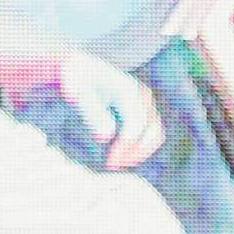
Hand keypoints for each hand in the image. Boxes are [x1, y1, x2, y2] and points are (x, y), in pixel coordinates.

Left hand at [58, 53, 164, 168]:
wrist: (82, 68)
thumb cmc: (78, 81)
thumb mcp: (79, 95)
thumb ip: (93, 114)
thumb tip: (105, 136)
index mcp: (127, 89)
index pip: (136, 124)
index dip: (126, 145)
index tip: (110, 160)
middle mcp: (142, 95)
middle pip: (152, 131)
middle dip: (135, 152)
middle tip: (113, 165)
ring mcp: (147, 102)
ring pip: (155, 134)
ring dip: (140, 152)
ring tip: (118, 163)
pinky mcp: (146, 110)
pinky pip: (152, 133)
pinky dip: (141, 147)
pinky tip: (123, 155)